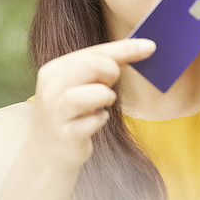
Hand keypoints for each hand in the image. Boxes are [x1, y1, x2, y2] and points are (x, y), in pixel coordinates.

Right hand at [26, 39, 155, 174]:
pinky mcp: (66, 134)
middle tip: (111, 85)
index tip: (151, 47)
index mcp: (56, 69)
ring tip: (104, 102)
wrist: (48, 152)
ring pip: (89, 93)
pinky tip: (97, 120)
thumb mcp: (84, 85)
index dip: (125, 49)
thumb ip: (106, 66)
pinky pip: (93, 121)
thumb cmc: (74, 113)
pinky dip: (101, 119)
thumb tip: (141, 48)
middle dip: (111, 72)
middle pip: (91, 65)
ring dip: (106, 96)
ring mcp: (56, 112)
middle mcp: (51, 87)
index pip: (94, 52)